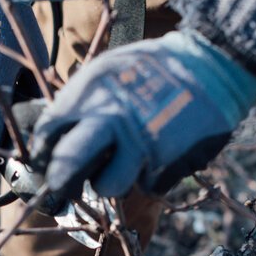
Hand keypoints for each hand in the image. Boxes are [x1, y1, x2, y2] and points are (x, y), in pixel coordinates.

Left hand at [31, 30, 255, 197]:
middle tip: (60, 192)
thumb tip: (55, 137)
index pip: (47, 133)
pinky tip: (164, 152)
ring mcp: (140, 145)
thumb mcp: (109, 70)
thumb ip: (81, 102)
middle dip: (60, 184)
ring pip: (107, 187)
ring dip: (112, 182)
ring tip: (124, 166)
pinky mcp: (167, 164)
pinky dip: (153, 175)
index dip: (43, 154)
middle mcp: (110, 119)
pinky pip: (148, 185)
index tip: (47, 164)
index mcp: (90, 93)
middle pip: (67, 167)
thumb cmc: (154, 69)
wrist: (212, 64)